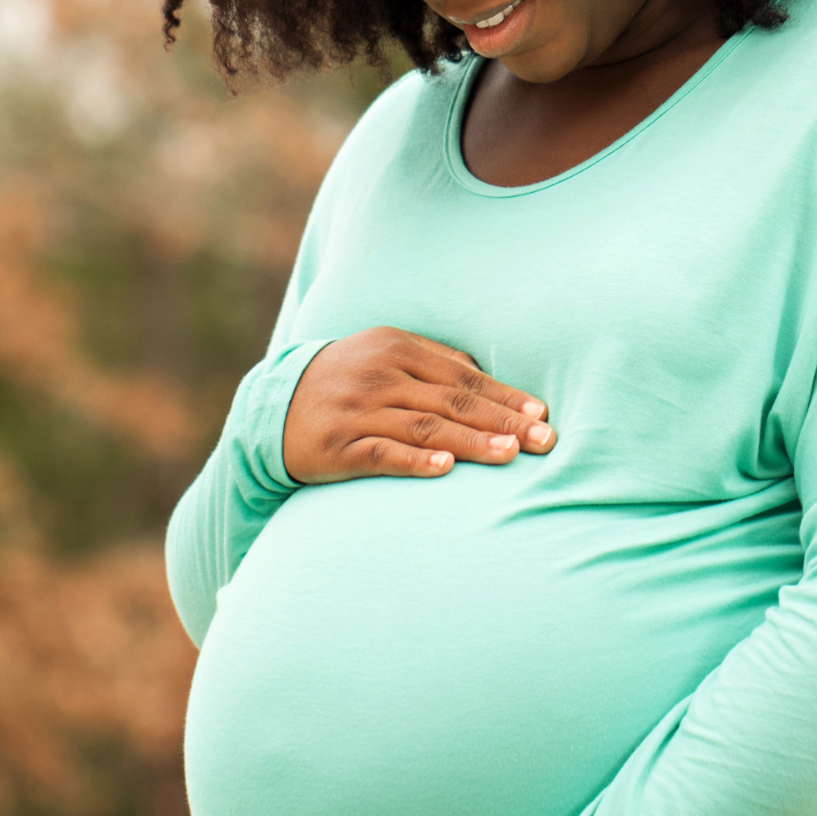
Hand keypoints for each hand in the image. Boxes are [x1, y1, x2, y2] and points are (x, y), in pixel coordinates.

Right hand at [283, 325, 551, 484]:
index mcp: (398, 348)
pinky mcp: (337, 446)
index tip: (542, 415)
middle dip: (503, 421)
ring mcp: (358, 410)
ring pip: (424, 426)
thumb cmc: (348, 381)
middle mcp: (380, 375)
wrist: (273, 407)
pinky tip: (444, 467)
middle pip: (453, 400)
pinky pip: (382, 453)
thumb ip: (435, 364)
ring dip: (471, 441)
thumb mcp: (386, 356)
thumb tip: (492, 380)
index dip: (506, 396)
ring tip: (509, 455)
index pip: (464, 375)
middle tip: (543, 440)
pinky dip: (414, 459)